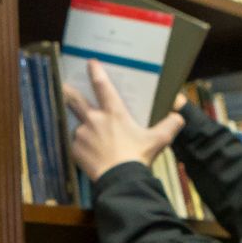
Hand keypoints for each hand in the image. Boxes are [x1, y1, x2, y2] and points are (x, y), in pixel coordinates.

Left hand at [63, 60, 184, 180]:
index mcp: (114, 113)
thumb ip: (170, 126)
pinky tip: (90, 153)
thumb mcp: (158, 140)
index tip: (90, 62)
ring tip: (89, 137)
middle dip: (68, 91)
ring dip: (82, 128)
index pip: (102, 86)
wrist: (121, 180)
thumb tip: (178, 117)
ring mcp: (83, 134)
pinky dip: (82, 146)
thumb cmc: (138, 157)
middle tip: (63, 85)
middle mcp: (95, 119)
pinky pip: (76, 144)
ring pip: (78, 126)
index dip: (96, 72)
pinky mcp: (75, 149)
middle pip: (76, 100)